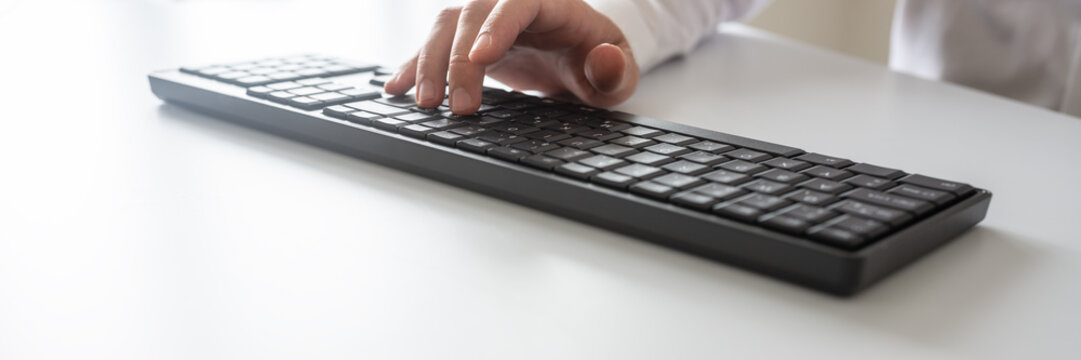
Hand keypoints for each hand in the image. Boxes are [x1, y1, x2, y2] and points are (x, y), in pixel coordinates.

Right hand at [384, 0, 639, 113]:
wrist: (582, 59)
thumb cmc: (599, 63)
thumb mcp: (619, 72)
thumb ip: (615, 70)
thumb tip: (606, 60)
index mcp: (550, 3)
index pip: (518, 3)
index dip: (497, 27)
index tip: (481, 58)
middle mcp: (510, 4)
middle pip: (472, 14)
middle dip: (459, 60)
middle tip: (458, 107)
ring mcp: (484, 21)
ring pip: (446, 27)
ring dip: (430, 63)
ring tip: (426, 104)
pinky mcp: (466, 41)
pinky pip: (433, 45)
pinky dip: (414, 65)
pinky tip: (397, 88)